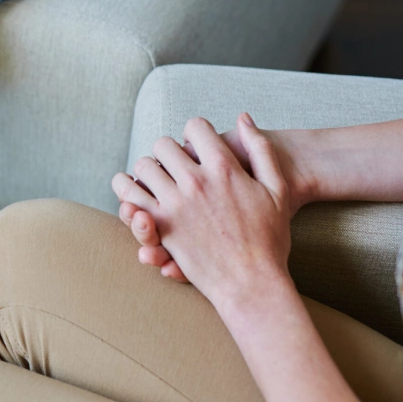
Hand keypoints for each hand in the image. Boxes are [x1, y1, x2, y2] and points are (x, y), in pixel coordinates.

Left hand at [112, 114, 294, 309]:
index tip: (196, 145)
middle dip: (168, 151)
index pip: (195, 127)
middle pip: (164, 145)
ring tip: (155, 177)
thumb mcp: (277, 189)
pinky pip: (129, 196)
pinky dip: (125, 189)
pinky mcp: (160, 226)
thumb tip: (243, 117)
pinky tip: (130, 191)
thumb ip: (261, 149)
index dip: (195, 132)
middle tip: (174, 164)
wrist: (254, 283)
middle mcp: (196, 182)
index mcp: (225, 168)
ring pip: (143, 166)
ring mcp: (175, 204)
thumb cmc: (271, 239)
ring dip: (147, 169)